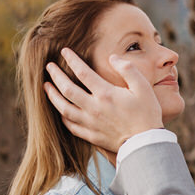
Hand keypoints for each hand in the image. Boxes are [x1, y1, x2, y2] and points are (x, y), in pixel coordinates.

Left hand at [44, 48, 162, 151]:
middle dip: (56, 76)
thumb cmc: (147, 113)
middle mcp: (93, 108)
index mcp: (105, 94)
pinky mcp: (91, 135)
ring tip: (46, 86)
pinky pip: (70, 126)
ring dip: (53, 96)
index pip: (82, 72)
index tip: (64, 51)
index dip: (71, 59)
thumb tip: (112, 58)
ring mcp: (90, 123)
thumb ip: (127, 69)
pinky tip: (59, 111)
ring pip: (64, 108)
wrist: (146, 144)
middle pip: (67, 89)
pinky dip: (62, 117)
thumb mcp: (143, 87)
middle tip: (49, 66)